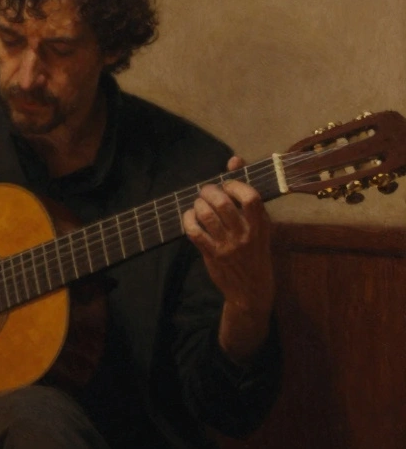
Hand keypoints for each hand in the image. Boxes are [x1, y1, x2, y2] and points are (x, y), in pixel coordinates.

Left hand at [182, 156, 274, 316]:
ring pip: (206, 216)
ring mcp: (227, 246)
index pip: (251, 198)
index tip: (227, 184)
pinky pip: (194, 233)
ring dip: (198, 205)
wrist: (251, 289)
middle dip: (209, 191)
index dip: (235, 185)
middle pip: (223, 205)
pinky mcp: (211, 255)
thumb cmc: (255, 251)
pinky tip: (189, 217)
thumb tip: (234, 159)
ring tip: (198, 203)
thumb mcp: (259, 225)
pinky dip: (188, 220)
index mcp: (261, 226)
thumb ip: (246, 194)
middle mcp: (245, 235)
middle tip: (206, 191)